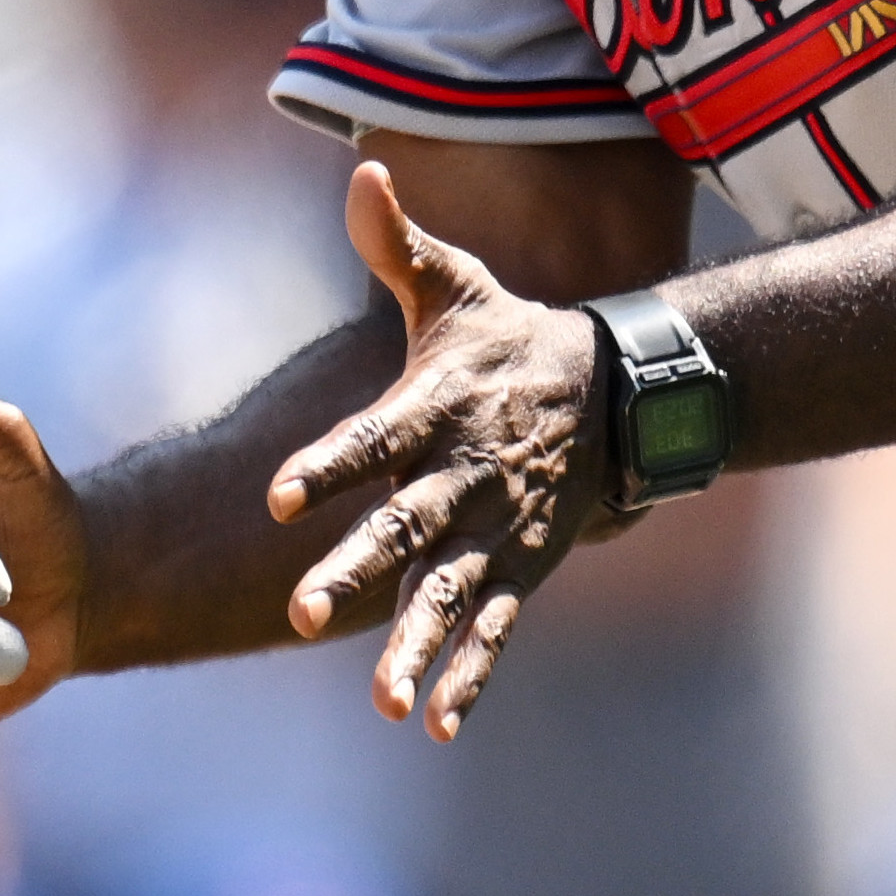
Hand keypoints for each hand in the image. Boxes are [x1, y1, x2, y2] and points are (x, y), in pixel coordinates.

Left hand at [266, 156, 609, 737]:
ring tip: (383, 702)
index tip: (278, 496)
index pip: (373, 437)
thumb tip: (362, 170)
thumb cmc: (509, 341)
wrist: (618, 392)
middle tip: (303, 612)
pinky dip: (470, 677)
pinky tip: (436, 725)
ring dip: (415, 647)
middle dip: (358, 570)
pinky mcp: (523, 569)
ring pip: (449, 595)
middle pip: (404, 529)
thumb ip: (397, 244)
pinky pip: (495, 630)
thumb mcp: (457, 287)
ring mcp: (496, 531)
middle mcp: (463, 477)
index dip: (329, 463)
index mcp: (436, 410)